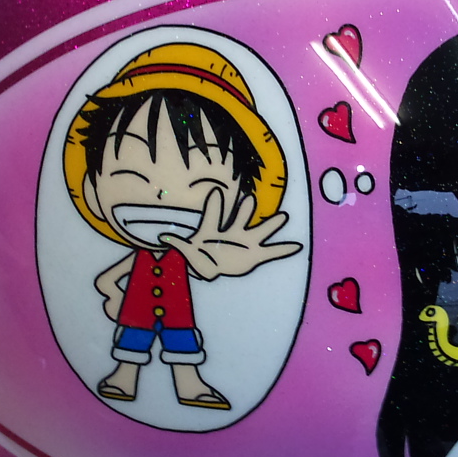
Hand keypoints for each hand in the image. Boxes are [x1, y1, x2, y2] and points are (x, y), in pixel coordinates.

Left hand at [162, 189, 301, 280]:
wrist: (214, 264)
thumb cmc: (201, 254)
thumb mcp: (189, 250)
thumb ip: (177, 245)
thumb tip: (160, 238)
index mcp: (216, 230)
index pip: (214, 216)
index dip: (214, 205)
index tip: (215, 191)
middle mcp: (233, 231)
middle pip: (240, 218)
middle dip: (245, 211)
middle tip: (250, 198)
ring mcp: (246, 241)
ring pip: (260, 231)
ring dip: (270, 225)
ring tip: (283, 217)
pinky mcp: (255, 254)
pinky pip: (272, 251)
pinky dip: (284, 248)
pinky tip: (298, 245)